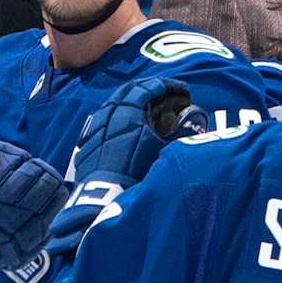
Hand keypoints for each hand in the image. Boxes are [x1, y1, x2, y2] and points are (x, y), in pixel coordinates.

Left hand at [46, 78, 206, 256]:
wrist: (105, 197)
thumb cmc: (138, 172)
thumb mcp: (165, 149)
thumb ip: (182, 129)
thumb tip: (195, 116)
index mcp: (128, 112)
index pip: (148, 87)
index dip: (167, 85)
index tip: (182, 90)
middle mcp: (108, 115)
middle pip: (128, 91)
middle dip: (149, 88)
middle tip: (165, 92)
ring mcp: (94, 127)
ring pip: (113, 104)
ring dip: (131, 101)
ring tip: (147, 108)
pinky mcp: (86, 142)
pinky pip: (102, 120)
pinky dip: (117, 116)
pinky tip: (125, 127)